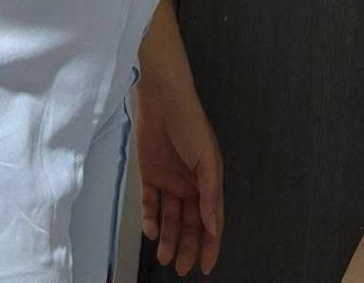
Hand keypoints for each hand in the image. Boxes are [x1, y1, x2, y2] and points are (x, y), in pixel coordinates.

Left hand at [131, 74, 223, 275]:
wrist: (161, 97)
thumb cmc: (190, 122)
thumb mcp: (207, 158)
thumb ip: (210, 193)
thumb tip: (213, 226)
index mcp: (208, 181)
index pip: (211, 221)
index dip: (210, 245)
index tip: (205, 266)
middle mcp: (190, 183)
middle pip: (191, 223)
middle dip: (187, 246)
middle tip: (181, 268)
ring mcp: (169, 179)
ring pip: (170, 217)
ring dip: (168, 237)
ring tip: (163, 256)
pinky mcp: (150, 173)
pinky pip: (150, 202)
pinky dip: (150, 217)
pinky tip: (150, 229)